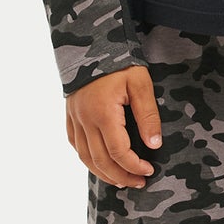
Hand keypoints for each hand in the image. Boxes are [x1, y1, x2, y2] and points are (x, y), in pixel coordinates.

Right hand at [66, 64, 163, 188]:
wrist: (92, 41)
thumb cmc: (120, 60)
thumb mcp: (140, 83)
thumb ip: (148, 115)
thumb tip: (154, 144)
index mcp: (103, 113)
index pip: (118, 151)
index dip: (134, 166)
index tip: (149, 170)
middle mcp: (85, 119)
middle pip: (100, 160)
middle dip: (121, 175)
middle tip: (139, 182)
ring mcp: (74, 117)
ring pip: (84, 156)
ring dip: (103, 172)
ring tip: (120, 181)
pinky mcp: (70, 114)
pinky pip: (75, 144)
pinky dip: (87, 159)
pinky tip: (99, 164)